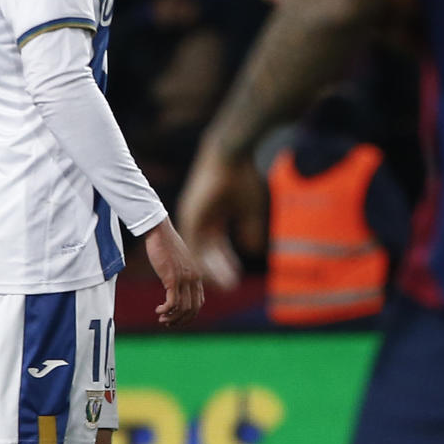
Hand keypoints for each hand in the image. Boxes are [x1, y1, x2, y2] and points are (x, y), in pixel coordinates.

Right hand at [141, 219, 205, 325]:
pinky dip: (165, 310)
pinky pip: (172, 302)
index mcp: (197, 275)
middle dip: (180, 320)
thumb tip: (174, 285)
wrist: (160, 232)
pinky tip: (158, 310)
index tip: (176, 319)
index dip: (189, 315)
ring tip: (161, 318)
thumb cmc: (166, 246)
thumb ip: (181, 274)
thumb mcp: (178, 262)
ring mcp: (184, 278)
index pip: (199, 303)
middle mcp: (194, 278)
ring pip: (182, 308)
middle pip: (193, 309)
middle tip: (167, 323)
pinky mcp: (172, 278)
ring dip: (171, 317)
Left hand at [175, 141, 262, 290]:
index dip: (227, 264)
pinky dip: (203, 260)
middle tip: (229, 288)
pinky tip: (212, 272)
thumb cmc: (242, 177)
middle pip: (207, 254)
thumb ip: (249, 230)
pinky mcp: (191, 216)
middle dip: (219, 271)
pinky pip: (194, 243)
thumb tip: (252, 250)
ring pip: (198, 251)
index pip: (218, 249)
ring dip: (211, 270)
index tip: (234, 280)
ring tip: (224, 285)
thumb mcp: (250, 208)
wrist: (230, 156)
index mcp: (213, 219)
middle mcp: (200, 222)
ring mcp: (193, 220)